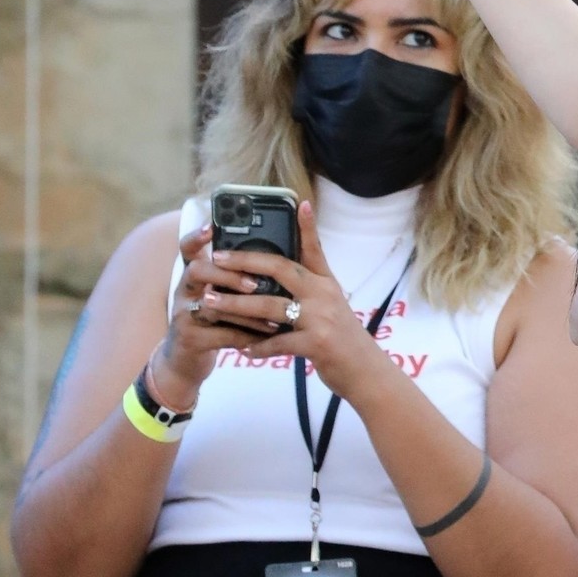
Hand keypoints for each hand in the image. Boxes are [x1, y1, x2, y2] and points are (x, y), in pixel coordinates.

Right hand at [154, 222, 279, 403]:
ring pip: (211, 306)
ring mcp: (183, 315)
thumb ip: (235, 279)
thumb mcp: (218, 296)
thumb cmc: (211, 322)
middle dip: (226, 275)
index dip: (196, 237)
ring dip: (244, 311)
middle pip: (196, 271)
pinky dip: (246, 335)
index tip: (211, 226)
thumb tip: (275, 257)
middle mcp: (184, 291)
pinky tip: (266, 338)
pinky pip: (220, 334)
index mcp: (193, 276)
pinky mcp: (190, 339)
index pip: (188, 249)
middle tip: (253, 284)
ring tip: (271, 316)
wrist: (185, 362)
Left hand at [201, 200, 404, 402]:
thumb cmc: (345, 340)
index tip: (300, 204)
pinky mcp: (315, 343)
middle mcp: (323, 295)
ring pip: (269, 306)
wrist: (366, 372)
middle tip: (217, 259)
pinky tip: (242, 348)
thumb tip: (283, 277)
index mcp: (326, 283)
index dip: (307, 226)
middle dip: (245, 262)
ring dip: (236, 305)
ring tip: (211, 302)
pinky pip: (277, 342)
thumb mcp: (333, 307)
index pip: (314, 249)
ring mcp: (320, 318)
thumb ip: (310, 290)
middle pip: (280, 269)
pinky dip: (257, 347)